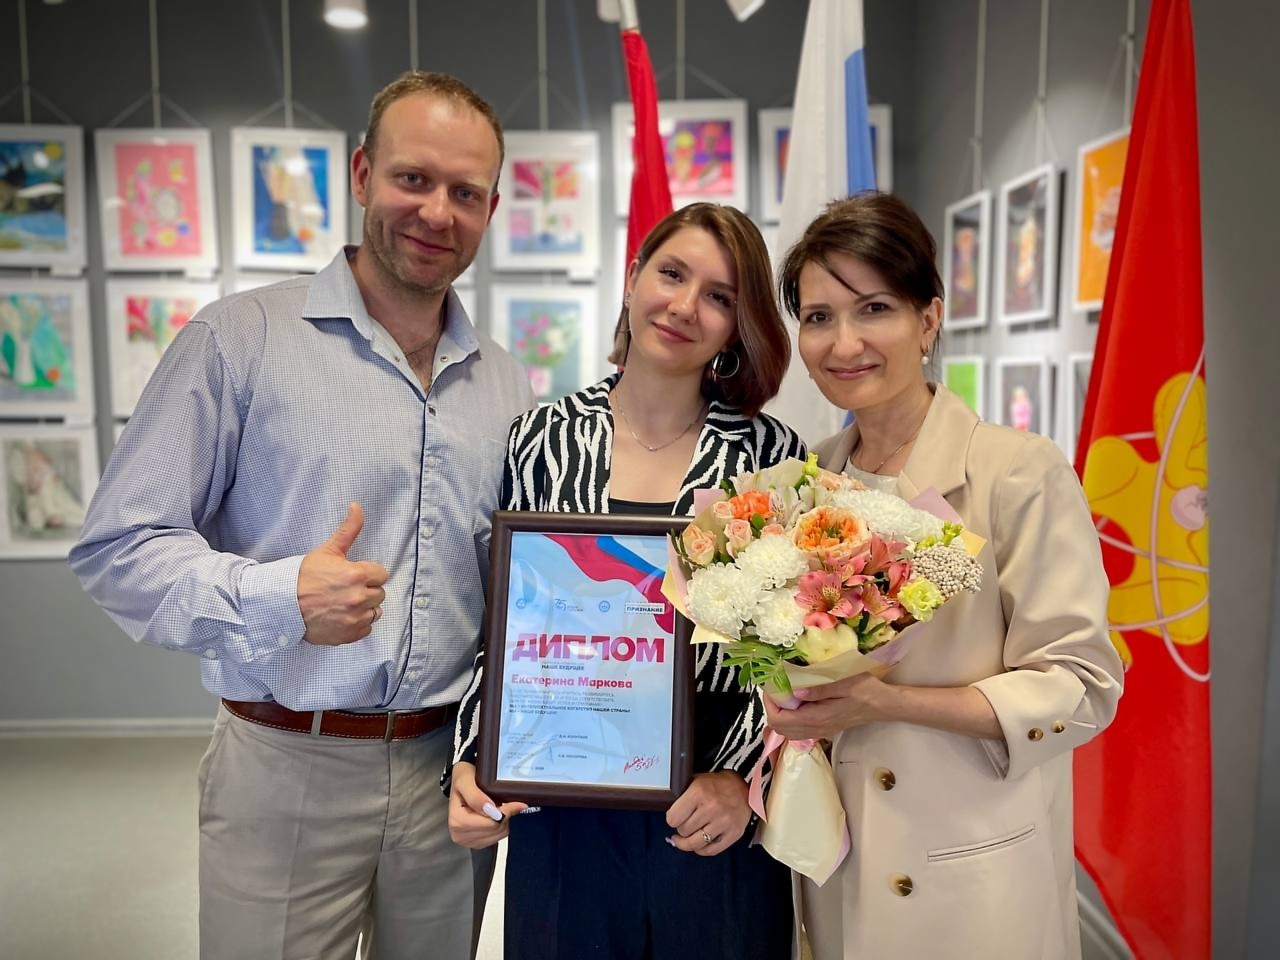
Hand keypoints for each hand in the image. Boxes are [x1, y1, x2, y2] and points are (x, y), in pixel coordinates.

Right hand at [298, 502, 388, 645]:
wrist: (282, 604)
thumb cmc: (304, 577)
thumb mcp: (327, 550)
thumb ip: (348, 530)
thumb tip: (357, 506)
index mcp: (357, 574)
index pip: (381, 574)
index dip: (368, 573)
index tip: (354, 575)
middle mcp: (359, 597)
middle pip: (379, 593)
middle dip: (366, 590)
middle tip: (346, 589)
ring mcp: (355, 618)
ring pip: (374, 612)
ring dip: (364, 608)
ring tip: (344, 603)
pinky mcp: (349, 634)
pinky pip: (366, 629)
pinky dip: (357, 624)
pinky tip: (342, 616)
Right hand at [448, 762, 527, 848]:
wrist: (461, 780)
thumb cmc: (463, 778)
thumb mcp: (465, 781)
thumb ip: (476, 796)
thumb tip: (490, 809)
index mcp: (457, 822)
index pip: (490, 823)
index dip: (505, 812)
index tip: (515, 803)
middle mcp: (459, 835)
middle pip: (495, 830)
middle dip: (503, 816)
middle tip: (504, 801)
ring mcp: (467, 841)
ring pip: (499, 835)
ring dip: (502, 821)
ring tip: (496, 807)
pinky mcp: (475, 843)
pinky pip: (497, 839)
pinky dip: (500, 826)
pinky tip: (494, 815)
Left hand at [665, 771, 750, 856]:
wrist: (743, 786)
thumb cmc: (716, 785)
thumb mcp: (696, 781)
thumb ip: (682, 796)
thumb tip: (668, 815)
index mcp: (699, 792)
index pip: (673, 818)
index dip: (672, 819)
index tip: (674, 817)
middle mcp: (711, 808)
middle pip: (683, 831)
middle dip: (681, 828)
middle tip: (685, 823)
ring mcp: (724, 822)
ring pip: (695, 844)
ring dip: (688, 842)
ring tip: (686, 837)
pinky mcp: (734, 833)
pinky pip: (711, 851)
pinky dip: (702, 850)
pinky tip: (699, 844)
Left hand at [763, 673, 889, 740]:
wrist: (884, 705)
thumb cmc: (866, 690)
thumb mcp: (844, 684)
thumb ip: (819, 689)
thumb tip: (794, 691)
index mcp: (817, 718)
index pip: (780, 720)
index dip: (769, 704)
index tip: (771, 685)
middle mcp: (816, 729)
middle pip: (780, 728)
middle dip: (772, 707)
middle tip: (775, 688)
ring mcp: (820, 731)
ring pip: (788, 731)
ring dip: (780, 714)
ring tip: (783, 694)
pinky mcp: (824, 729)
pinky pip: (798, 730)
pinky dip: (790, 718)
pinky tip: (796, 702)